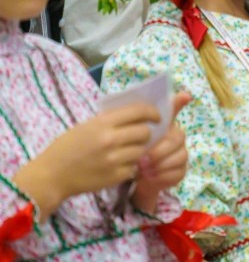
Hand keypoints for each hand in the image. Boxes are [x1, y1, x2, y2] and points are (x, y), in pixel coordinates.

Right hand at [13, 103, 159, 219]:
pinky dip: (132, 166)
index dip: (153, 112)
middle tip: (143, 135)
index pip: (139, 111)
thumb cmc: (68, 147)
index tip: (157, 116)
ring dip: (141, 150)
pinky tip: (121, 164)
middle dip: (147, 132)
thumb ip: (112, 120)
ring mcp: (113, 159)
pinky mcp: (115, 176)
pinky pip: (134, 167)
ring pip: (143, 150)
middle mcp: (110, 139)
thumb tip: (139, 114)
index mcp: (103, 122)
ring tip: (130, 150)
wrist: (51, 175)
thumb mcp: (88, 126)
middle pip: (145, 132)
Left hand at [132, 93, 191, 213]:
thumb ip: (130, 123)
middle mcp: (176, 136)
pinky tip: (150, 177)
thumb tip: (145, 104)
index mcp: (163, 125)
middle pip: (177, 137)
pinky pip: (178, 172)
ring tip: (143, 170)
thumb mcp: (126, 138)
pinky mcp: (181, 170)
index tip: (183, 96)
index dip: (179, 103)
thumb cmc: (132, 153)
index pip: (175, 108)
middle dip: (159, 150)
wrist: (135, 177)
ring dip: (160, 164)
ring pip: (180, 156)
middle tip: (142, 160)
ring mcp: (181, 153)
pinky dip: (163, 176)